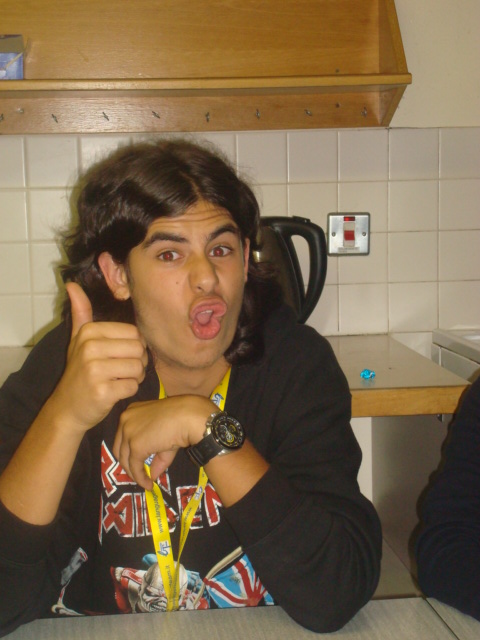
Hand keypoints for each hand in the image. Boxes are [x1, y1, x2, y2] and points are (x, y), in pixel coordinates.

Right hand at [50, 282, 147, 434]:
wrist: (67, 408)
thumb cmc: (79, 372)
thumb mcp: (77, 339)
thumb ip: (80, 312)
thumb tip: (72, 284)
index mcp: (89, 332)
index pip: (133, 332)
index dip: (134, 346)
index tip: (121, 355)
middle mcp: (90, 348)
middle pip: (138, 349)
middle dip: (137, 362)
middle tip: (122, 370)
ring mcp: (95, 370)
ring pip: (138, 368)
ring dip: (135, 377)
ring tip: (119, 380)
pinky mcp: (102, 391)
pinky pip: (133, 386)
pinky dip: (129, 391)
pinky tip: (116, 391)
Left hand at [113, 395, 215, 489]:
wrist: (189, 417)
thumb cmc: (180, 419)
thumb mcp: (164, 435)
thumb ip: (156, 455)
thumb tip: (153, 475)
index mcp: (131, 412)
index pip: (122, 436)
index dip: (128, 452)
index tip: (135, 463)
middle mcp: (125, 420)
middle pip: (119, 448)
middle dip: (128, 463)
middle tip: (139, 473)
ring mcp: (129, 433)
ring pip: (125, 459)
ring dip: (134, 473)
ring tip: (145, 482)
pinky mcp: (136, 446)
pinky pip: (135, 467)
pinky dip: (140, 478)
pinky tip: (148, 484)